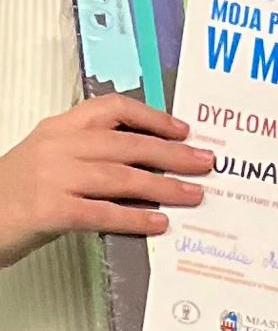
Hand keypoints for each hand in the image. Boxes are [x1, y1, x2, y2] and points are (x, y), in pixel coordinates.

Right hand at [0, 95, 213, 268]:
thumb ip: (90, 153)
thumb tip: (148, 163)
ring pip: (122, 177)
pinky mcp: (49, 210)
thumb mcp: (50, 158)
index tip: (183, 130)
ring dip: (164, 187)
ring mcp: (53, 177)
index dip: (153, 117)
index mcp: (60, 127)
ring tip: (193, 194)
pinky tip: (158, 222)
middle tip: (205, 162)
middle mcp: (58, 146)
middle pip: (128, 144)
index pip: (114, 108)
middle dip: (173, 154)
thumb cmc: (14, 192)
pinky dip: (135, 217)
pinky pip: (103, 213)